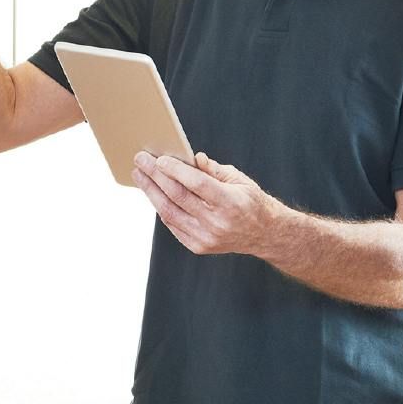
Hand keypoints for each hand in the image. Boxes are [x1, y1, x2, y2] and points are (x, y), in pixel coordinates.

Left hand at [131, 151, 279, 255]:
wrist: (263, 234)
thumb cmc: (249, 201)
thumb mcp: (238, 180)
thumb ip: (212, 169)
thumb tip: (191, 157)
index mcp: (230, 202)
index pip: (197, 184)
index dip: (175, 170)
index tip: (158, 158)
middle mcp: (217, 223)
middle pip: (178, 196)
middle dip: (155, 176)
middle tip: (140, 160)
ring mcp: (206, 237)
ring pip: (169, 212)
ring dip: (151, 191)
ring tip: (139, 175)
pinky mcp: (198, 246)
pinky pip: (172, 224)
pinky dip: (161, 206)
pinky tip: (152, 192)